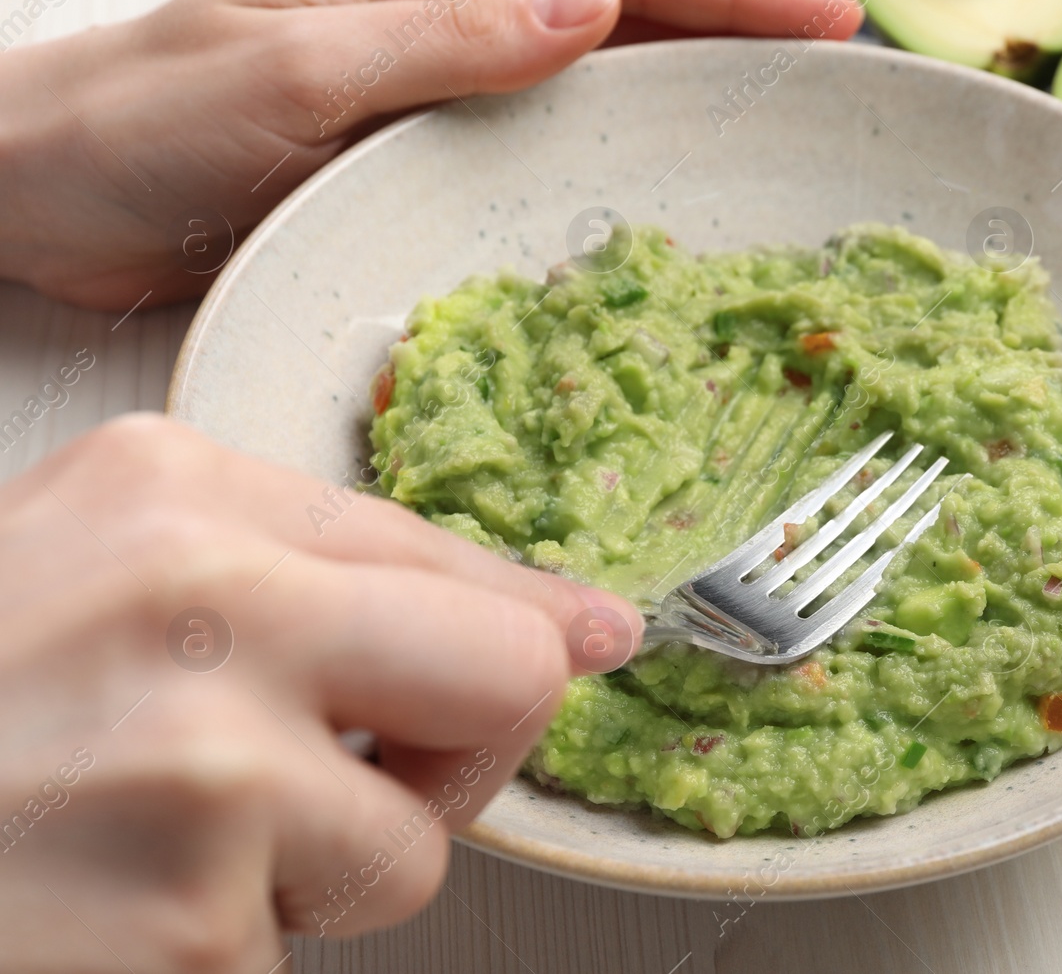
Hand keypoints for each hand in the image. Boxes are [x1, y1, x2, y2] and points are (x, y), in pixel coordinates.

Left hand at [0, 0, 862, 309]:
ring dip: (678, 110)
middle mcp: (445, 39)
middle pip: (620, 22)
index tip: (823, 18)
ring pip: (585, 99)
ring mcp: (430, 112)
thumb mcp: (298, 66)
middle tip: (824, 84)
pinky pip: (531, 171)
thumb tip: (594, 1)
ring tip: (766, 145)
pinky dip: (598, 179)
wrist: (34, 192)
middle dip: (730, 39)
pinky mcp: (406, 182)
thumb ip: (446, 38)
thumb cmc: (137, 117)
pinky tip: (634, 213)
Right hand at [0, 413, 639, 970]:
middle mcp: (202, 612)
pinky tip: (110, 898)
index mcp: (182, 495)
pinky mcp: (176, 934)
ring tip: (161, 841)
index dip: (532, 625)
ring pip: (407, 856)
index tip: (590, 644)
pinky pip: (287, 954)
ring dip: (315, 873)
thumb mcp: (109, 552)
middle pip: (506, 682)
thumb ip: (323, 563)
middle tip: (365, 767)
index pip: (458, 561)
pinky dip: (222, 947)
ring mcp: (193, 778)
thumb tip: (572, 624)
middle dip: (466, 745)